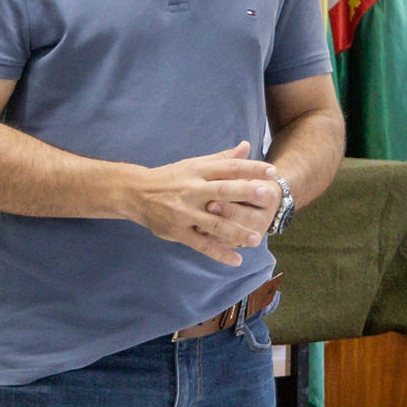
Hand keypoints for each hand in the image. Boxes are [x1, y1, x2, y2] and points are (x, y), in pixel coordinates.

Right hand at [119, 141, 280, 265]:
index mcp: (198, 171)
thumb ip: (222, 158)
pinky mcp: (177, 231)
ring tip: (256, 238)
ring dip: (236, 231)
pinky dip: (219, 253)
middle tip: (267, 196)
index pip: (228, 168)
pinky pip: (201, 244)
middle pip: (222, 191)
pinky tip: (236, 259)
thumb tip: (247, 146)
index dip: (251, 169)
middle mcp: (192, 190)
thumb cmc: (170, 177)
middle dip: (245, 193)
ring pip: (214, 223)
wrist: (135, 192)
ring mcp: (184, 212)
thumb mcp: (194, 164)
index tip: (272, 172)